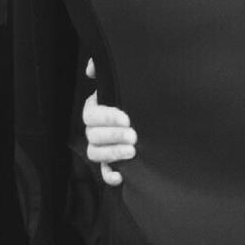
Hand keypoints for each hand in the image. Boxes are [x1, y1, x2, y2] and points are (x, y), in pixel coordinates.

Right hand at [82, 61, 136, 186]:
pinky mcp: (112, 162)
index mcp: (95, 108)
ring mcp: (102, 147)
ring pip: (95, 154)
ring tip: (132, 151)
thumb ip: (104, 68)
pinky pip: (105, 172)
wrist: (153, 112)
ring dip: (112, 154)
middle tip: (134, 136)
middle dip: (113, 137)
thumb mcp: (124, 79)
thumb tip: (91, 69)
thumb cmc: (135, 92)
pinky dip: (110, 176)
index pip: (91, 115)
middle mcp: (95, 129)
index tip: (127, 118)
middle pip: (93, 136)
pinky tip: (121, 176)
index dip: (107, 118)